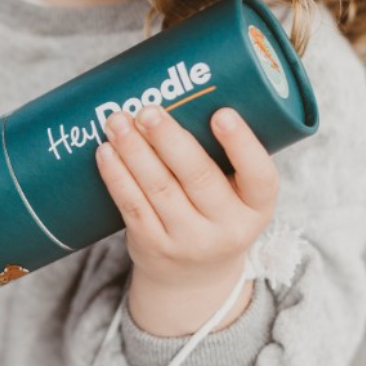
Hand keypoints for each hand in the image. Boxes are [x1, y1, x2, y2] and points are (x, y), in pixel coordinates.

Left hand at [96, 105, 278, 334]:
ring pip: (158, 189)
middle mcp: (227, 227)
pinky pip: (132, 205)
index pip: (259, 176)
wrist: (193, 279)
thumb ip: (224, 155)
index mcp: (257, 208)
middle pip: (198, 178)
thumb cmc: (216, 214)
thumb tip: (186, 87)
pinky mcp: (152, 245)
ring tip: (117, 120)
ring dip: (134, 150)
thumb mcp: (238, 195)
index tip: (222, 113)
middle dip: (170, 140)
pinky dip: (116, 176)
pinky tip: (105, 152)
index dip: (242, 145)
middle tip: (148, 110)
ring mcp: (188, 240)